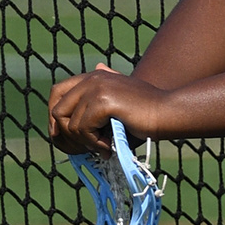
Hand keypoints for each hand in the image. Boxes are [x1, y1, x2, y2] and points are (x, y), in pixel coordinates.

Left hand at [48, 63, 170, 155]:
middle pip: (56, 110)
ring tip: (105, 146)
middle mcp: (93, 77)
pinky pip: (82, 129)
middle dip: (65, 135)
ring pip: (69, 125)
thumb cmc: (145, 115)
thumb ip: (99, 99)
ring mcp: (97, 87)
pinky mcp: (103, 100)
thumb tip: (92, 81)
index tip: (67, 137)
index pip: (57, 92)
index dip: (56, 118)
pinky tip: (110, 146)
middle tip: (84, 148)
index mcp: (95, 76)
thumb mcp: (118, 105)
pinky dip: (94, 143)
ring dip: (85, 143)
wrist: (168, 114)